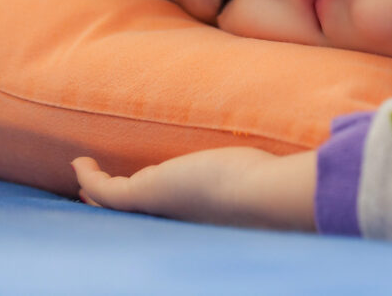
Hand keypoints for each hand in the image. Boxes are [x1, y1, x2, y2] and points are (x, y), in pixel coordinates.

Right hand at [72, 147, 316, 230]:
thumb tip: (311, 176)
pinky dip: (90, 178)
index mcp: (204, 228)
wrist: (267, 201)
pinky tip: (80, 164)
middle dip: (122, 216)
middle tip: (103, 203)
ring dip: (99, 196)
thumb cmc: (277, 197)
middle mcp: (180, 228)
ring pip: (119, 209)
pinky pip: (106, 191)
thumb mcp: (274, 188)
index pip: (175, 226)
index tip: (157, 212)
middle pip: (142, 224)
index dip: (161, 218)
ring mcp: (160, 213)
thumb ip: (281, 183)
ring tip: (86, 183)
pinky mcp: (146, 195)